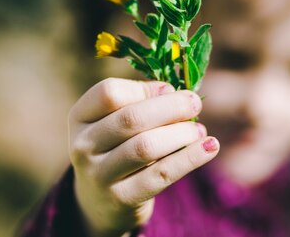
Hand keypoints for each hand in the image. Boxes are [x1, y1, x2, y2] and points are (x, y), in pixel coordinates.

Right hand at [68, 78, 219, 236]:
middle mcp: (82, 145)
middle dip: (170, 107)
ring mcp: (98, 174)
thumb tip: (175, 91)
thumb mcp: (117, 122)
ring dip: (180, 133)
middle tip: (195, 103)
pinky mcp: (121, 198)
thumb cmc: (117, 148)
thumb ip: (141, 102)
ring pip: (145, 147)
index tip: (169, 89)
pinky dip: (190, 158)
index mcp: (80, 116)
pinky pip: (161, 175)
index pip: (109, 92)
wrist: (101, 202)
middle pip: (130, 118)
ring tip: (200, 130)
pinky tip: (210, 147)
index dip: (143, 88)